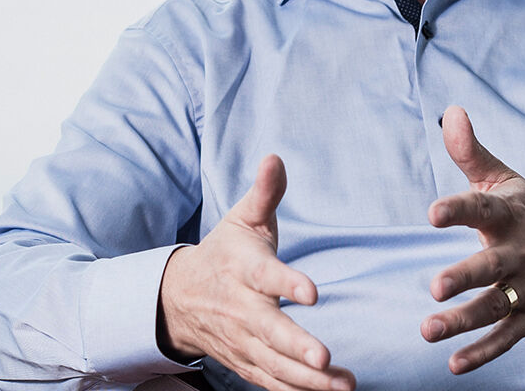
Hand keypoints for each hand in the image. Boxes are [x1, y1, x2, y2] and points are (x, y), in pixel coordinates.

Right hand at [158, 154, 354, 390]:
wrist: (180, 296)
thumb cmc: (225, 250)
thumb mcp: (243, 216)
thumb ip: (265, 191)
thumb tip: (275, 156)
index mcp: (244, 269)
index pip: (266, 276)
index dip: (288, 283)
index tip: (313, 292)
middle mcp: (242, 308)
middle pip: (268, 331)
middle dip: (295, 347)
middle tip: (324, 359)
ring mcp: (242, 340)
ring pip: (273, 365)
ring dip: (306, 380)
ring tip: (344, 386)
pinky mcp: (246, 361)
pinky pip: (270, 382)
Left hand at [420, 106, 524, 373]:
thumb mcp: (505, 177)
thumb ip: (471, 151)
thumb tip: (450, 110)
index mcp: (508, 214)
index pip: (483, 207)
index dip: (459, 209)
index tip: (433, 212)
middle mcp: (518, 252)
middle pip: (490, 267)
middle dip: (464, 277)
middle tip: (435, 286)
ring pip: (494, 307)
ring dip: (463, 322)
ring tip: (429, 330)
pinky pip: (507, 337)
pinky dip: (484, 352)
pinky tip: (454, 364)